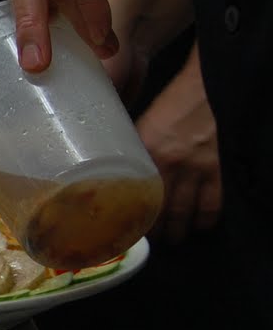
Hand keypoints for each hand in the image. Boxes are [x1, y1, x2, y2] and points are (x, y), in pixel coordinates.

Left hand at [136, 47, 220, 242]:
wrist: (205, 86)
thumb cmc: (170, 101)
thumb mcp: (141, 123)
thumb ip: (131, 147)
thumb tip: (111, 166)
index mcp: (144, 153)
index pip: (133, 195)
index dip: (129, 216)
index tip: (123, 229)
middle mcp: (169, 165)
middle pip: (160, 210)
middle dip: (155, 231)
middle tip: (151, 242)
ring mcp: (196, 169)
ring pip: (186, 211)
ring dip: (179, 230)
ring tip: (174, 239)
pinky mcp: (218, 168)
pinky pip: (213, 202)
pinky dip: (207, 219)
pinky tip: (201, 226)